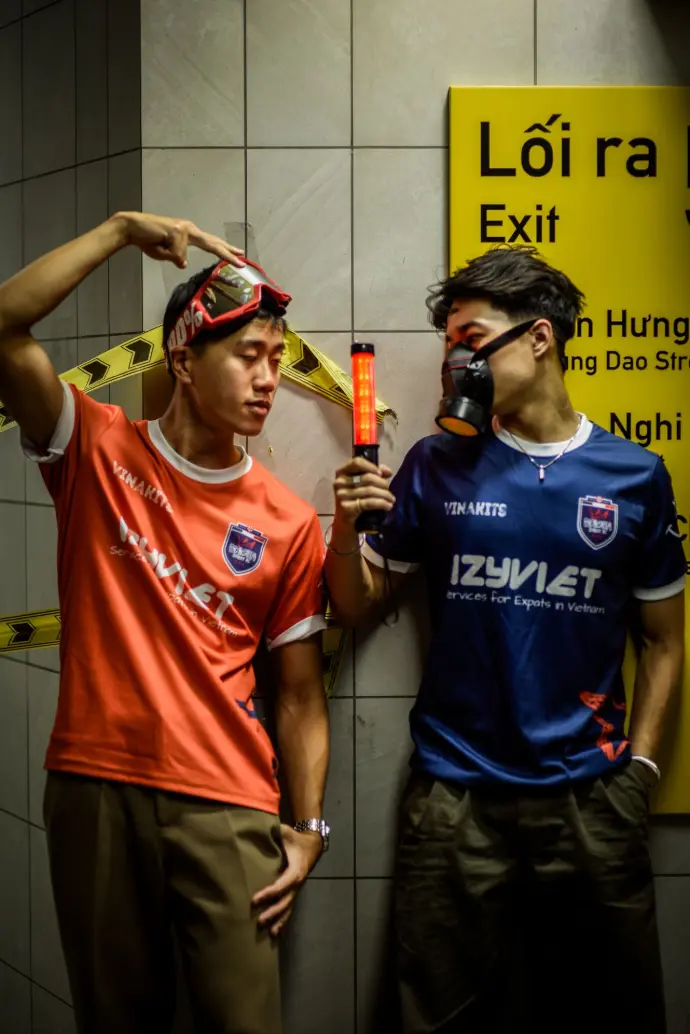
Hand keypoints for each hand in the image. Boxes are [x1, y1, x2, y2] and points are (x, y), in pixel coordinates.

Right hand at [114, 211, 244, 269]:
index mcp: (189, 234)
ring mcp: (183, 229)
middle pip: (211, 243)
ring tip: (158, 245)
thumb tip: (184, 264)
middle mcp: (189, 229)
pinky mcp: (176, 231)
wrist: (132, 228)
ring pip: (182, 254)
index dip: (225, 250)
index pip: (211, 244)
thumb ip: (177, 258)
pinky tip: (157, 243)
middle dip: (226, 252)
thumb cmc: (148, 240)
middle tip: (242, 258)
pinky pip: (174, 253)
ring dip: (167, 254)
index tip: (239, 255)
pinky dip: (163, 253)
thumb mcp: (166, 254)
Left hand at [252, 825, 322, 937]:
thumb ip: (274, 831)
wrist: (312, 845)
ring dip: (279, 920)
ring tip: (269, 932)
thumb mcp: (285, 832)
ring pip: (288, 908)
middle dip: (273, 912)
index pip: (282, 885)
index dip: (269, 893)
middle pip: (285, 901)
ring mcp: (297, 889)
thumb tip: (258, 827)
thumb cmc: (295, 839)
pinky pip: (289, 908)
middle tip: (259, 921)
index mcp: (296, 870)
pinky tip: (275, 932)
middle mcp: (297, 883)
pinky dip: (283, 920)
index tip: (254, 900)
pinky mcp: (294, 892)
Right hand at [333, 456, 394, 530]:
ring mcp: (341, 496)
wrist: (345, 523)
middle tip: (389, 491)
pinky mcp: (346, 508)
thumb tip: (387, 471)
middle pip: (367, 477)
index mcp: (341, 473)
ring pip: (370, 490)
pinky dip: (381, 504)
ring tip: (391, 500)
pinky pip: (369, 503)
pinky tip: (388, 506)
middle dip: (383, 484)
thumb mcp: (362, 485)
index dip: (372, 466)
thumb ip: (374, 474)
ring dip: (385, 495)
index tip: (382, 474)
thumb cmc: (354, 501)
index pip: (357, 462)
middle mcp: (339, 483)